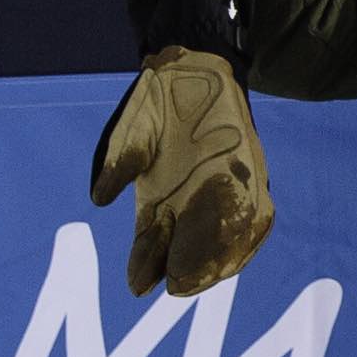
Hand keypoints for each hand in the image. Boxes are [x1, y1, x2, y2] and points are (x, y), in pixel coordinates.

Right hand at [88, 44, 274, 296]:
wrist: (192, 70)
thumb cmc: (155, 106)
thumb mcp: (131, 136)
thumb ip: (118, 165)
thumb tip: (101, 199)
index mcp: (157, 199)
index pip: (150, 244)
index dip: (146, 264)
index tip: (140, 286)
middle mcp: (188, 202)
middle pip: (187, 248)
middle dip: (184, 268)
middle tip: (180, 286)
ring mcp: (221, 192)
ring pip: (221, 238)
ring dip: (216, 259)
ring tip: (210, 277)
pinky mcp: (250, 175)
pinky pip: (255, 213)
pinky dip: (250, 233)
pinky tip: (245, 248)